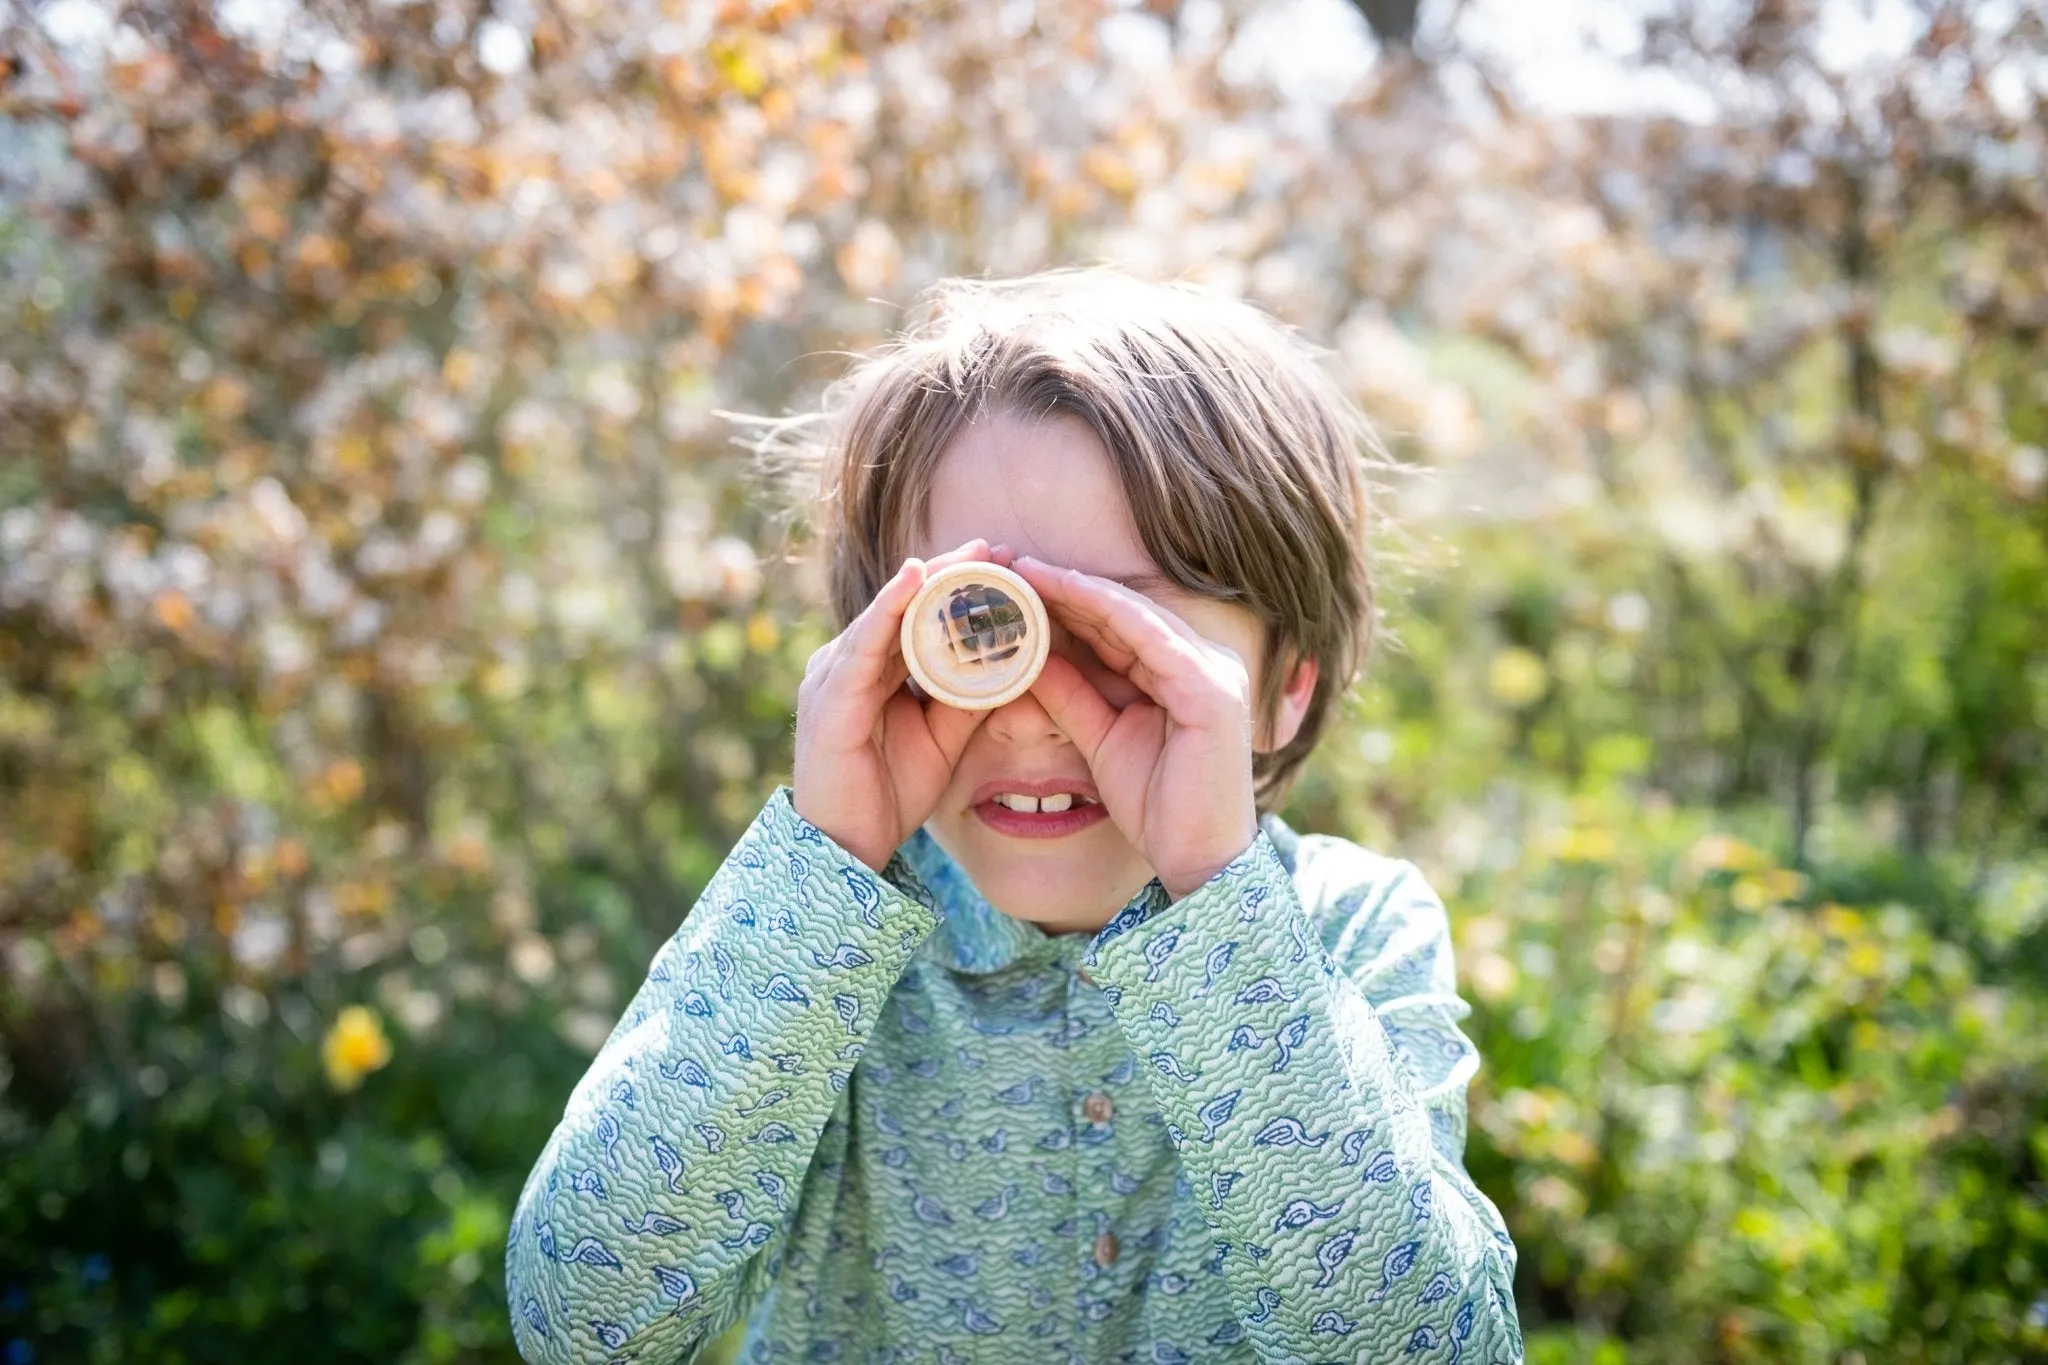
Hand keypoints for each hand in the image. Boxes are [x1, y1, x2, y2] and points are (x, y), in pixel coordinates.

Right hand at [792, 540, 1002, 872]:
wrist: (847, 848)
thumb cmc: (888, 793)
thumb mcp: (943, 737)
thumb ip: (968, 699)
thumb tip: (1014, 664)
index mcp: (873, 669)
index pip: (919, 616)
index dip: (958, 588)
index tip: (1005, 564)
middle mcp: (850, 661)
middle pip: (904, 605)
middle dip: (950, 573)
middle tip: (995, 547)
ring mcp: (834, 674)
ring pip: (888, 615)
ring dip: (930, 582)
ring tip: (971, 555)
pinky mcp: (831, 695)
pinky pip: (865, 643)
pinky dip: (890, 609)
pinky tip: (916, 580)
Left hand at [1010, 556, 1258, 899]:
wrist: (1199, 862)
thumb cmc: (1158, 808)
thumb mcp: (1100, 738)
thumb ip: (1072, 695)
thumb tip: (1028, 658)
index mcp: (1186, 674)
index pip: (1119, 626)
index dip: (1067, 602)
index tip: (1013, 586)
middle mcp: (1206, 662)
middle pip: (1124, 612)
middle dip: (1065, 586)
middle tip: (1009, 564)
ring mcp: (1213, 671)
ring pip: (1133, 614)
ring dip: (1076, 588)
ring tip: (1025, 570)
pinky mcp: (1210, 688)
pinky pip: (1147, 636)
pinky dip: (1102, 609)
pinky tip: (1062, 591)